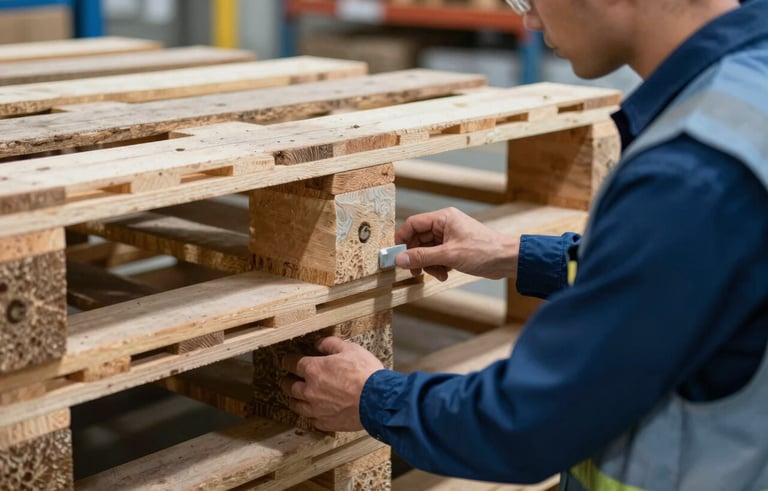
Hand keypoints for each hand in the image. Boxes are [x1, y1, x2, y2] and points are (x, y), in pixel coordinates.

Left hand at [280, 337, 383, 431]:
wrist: (378, 400)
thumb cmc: (365, 373)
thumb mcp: (350, 349)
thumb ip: (331, 344)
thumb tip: (319, 344)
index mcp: (314, 369)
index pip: (291, 363)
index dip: (288, 361)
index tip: (288, 361)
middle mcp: (310, 390)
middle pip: (289, 386)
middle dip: (287, 381)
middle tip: (288, 379)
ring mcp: (316, 409)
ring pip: (297, 406)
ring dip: (296, 400)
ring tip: (297, 398)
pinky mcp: (326, 423)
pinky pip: (312, 420)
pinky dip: (312, 415)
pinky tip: (315, 412)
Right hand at [395, 207, 518, 280]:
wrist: (507, 260)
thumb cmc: (484, 251)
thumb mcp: (449, 255)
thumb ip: (422, 257)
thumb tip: (400, 259)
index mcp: (443, 218)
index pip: (413, 224)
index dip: (402, 240)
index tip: (397, 256)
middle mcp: (445, 225)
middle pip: (418, 239)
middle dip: (417, 257)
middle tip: (415, 271)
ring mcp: (450, 237)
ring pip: (427, 250)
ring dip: (429, 265)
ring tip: (438, 274)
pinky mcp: (455, 248)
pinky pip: (437, 256)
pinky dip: (438, 266)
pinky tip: (445, 274)